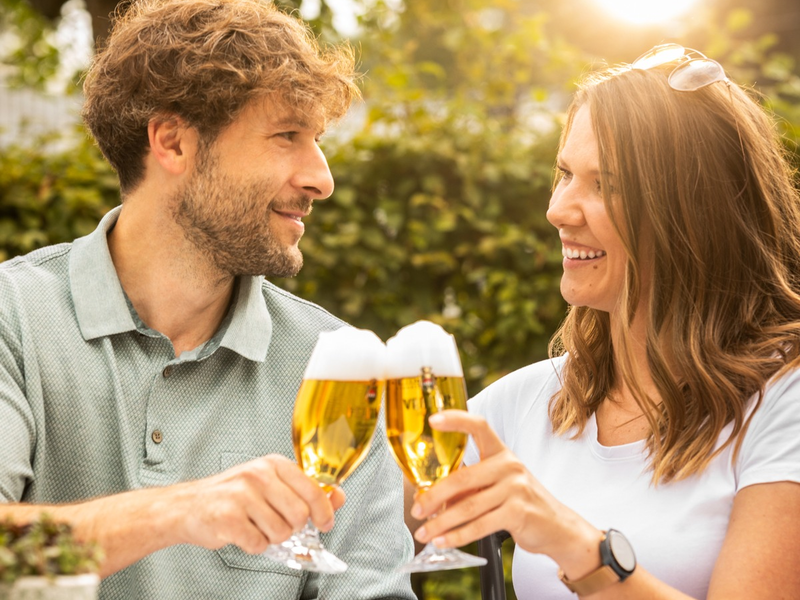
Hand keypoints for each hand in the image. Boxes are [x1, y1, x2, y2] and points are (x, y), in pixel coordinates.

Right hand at [171, 454, 344, 554]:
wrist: (187, 506)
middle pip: (299, 516)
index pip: (313, 490)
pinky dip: (253, 545)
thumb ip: (305, 490)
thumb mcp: (271, 483)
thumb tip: (338, 497)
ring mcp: (242, 496)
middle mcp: (258, 475)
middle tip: (275, 522)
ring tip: (254, 525)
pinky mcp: (228, 518)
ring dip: (270, 537)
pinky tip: (242, 533)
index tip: (325, 523)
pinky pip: (258, 544)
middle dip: (291, 527)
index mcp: (272, 464)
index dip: (324, 512)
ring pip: (280, 532)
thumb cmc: (232, 495)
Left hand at [410, 410, 600, 566]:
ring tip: (424, 532)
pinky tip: (443, 541)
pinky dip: (458, 536)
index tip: (433, 420)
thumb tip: (430, 499)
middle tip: (417, 509)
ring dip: (441, 522)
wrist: (558, 527)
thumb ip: (469, 487)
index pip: (479, 426)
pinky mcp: (518, 512)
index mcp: (501, 453)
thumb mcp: (497, 487)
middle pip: (462, 477)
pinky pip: (480, 525)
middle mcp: (509, 466)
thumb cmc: (521, 503)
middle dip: (434, 496)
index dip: (456, 420)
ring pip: (468, 506)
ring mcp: (515, 488)